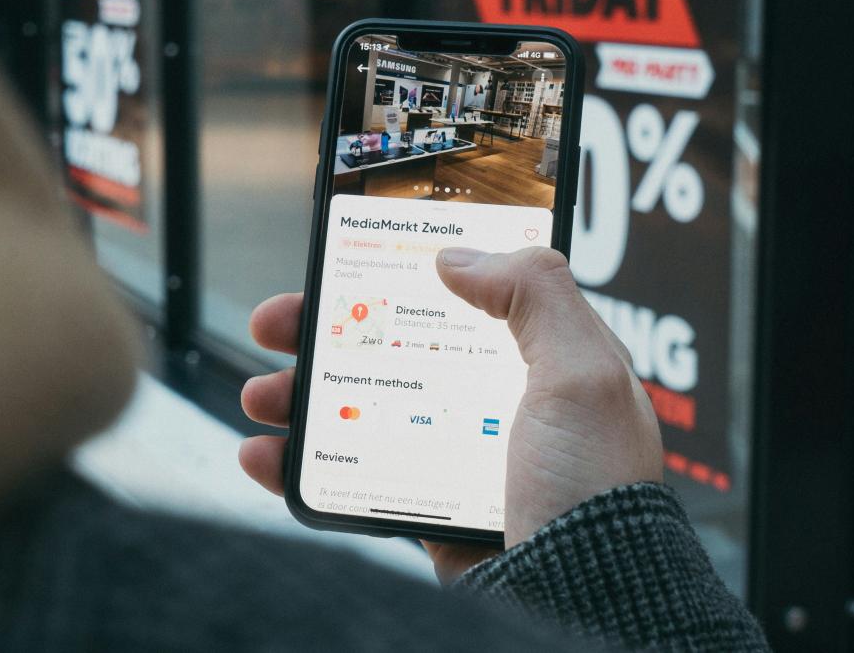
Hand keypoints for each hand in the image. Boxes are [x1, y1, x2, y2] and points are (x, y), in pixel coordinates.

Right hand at [239, 247, 662, 580]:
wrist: (576, 598)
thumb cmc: (593, 490)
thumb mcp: (581, 375)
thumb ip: (535, 294)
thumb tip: (458, 255)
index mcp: (536, 358)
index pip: (462, 292)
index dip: (402, 271)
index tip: (349, 257)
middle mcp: (492, 398)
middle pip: (394, 344)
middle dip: (328, 329)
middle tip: (278, 321)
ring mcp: (454, 451)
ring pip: (362, 405)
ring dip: (300, 394)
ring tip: (261, 393)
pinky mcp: (425, 502)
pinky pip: (352, 472)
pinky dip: (302, 463)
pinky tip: (266, 454)